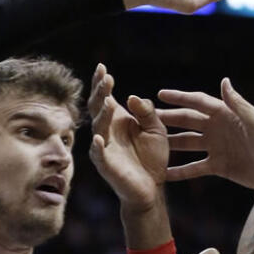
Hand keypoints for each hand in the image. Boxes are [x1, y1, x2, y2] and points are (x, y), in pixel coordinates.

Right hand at [88, 64, 168, 212]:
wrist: (152, 187)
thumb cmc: (151, 156)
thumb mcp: (156, 129)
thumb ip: (146, 112)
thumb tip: (132, 96)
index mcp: (117, 120)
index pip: (105, 97)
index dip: (102, 83)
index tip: (102, 67)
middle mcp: (106, 130)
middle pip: (98, 108)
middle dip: (101, 93)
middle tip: (106, 78)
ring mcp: (103, 147)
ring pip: (99, 127)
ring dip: (103, 114)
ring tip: (108, 102)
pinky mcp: (106, 165)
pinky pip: (99, 154)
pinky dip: (97, 147)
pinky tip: (98, 138)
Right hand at [156, 78, 253, 193]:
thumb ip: (237, 103)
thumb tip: (223, 81)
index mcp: (225, 114)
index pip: (197, 102)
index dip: (179, 98)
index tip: (159, 94)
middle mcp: (218, 128)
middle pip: (187, 122)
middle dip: (167, 120)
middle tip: (145, 120)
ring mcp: (216, 147)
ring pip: (187, 144)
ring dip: (170, 144)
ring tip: (149, 145)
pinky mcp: (218, 166)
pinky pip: (195, 168)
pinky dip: (181, 171)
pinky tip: (165, 174)